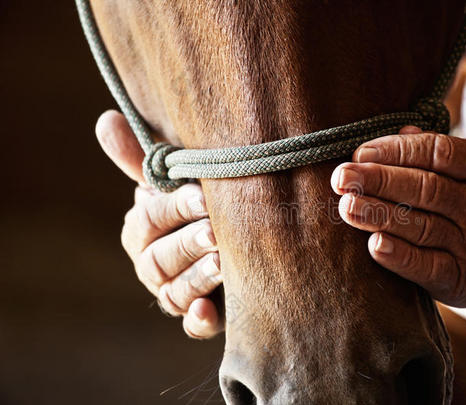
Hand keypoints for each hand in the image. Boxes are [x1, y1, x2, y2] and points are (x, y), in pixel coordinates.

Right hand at [96, 110, 222, 337]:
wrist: (231, 240)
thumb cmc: (196, 205)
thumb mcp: (175, 182)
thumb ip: (144, 160)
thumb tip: (105, 120)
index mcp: (142, 230)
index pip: (149, 219)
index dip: (173, 209)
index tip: (202, 196)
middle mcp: (152, 264)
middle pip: (159, 259)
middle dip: (188, 244)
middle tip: (216, 232)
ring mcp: (173, 292)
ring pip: (175, 292)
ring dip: (196, 278)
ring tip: (222, 263)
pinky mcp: (198, 316)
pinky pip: (191, 325)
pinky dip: (198, 321)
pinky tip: (208, 313)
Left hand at [331, 126, 465, 307]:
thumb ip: (439, 151)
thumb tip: (399, 132)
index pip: (438, 152)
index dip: (396, 150)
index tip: (360, 152)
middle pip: (426, 189)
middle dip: (379, 181)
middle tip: (342, 178)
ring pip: (422, 227)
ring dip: (380, 216)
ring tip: (346, 206)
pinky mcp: (461, 279)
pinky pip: (429, 267)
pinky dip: (400, 257)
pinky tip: (373, 245)